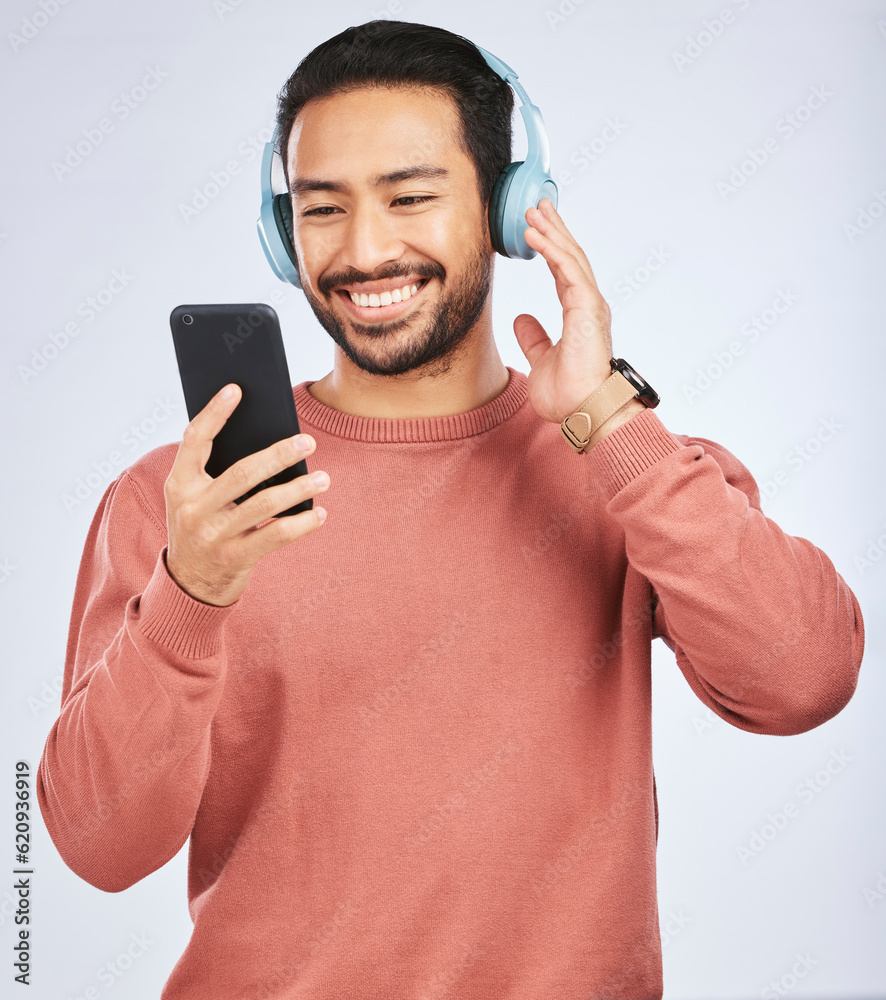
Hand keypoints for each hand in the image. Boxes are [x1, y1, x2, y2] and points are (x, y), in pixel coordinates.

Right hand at [164, 384, 329, 606]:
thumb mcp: (195, 498)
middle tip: (307, 441)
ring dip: (298, 489)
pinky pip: (275, 536)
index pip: (195, 440)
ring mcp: (213, 535)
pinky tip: (319, 513)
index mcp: (180, 484)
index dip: (214, 413)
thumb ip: (217, 472)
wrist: (188, 583)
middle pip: (241, 473)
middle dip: (278, 454)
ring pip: (263, 504)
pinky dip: (302, 523)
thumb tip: (267, 438)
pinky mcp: (235, 558)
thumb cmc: (201, 525)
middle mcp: (193, 508)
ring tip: (323, 477)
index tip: (236, 389)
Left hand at [513, 198, 627, 428]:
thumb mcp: (541, 360)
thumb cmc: (570, 394)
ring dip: (551, 231)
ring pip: (570, 257)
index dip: (550, 248)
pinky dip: (551, 248)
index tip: (536, 227)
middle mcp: (587, 305)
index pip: (563, 271)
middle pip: (569, 256)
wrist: (585, 410)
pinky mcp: (587, 307)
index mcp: (579, 314)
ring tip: (533, 209)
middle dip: (553, 229)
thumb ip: (534, 338)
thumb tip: (521, 319)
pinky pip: (568, 269)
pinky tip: (535, 233)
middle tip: (537, 204)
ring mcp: (589, 304)